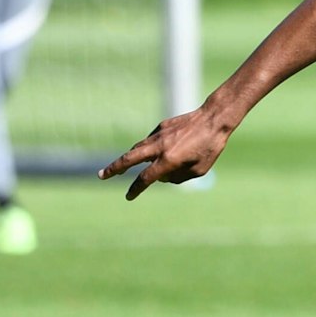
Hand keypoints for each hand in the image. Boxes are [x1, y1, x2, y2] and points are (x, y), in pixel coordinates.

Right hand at [99, 106, 236, 198]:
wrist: (213, 119)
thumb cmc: (210, 148)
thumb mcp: (198, 170)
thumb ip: (178, 177)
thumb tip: (162, 177)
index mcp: (168, 160)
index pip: (146, 178)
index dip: (136, 189)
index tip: (129, 196)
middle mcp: (159, 147)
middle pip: (129, 159)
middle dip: (114, 168)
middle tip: (102, 175)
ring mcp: (158, 135)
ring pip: (137, 148)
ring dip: (127, 158)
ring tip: (121, 168)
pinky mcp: (161, 127)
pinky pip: (150, 141)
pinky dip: (147, 149)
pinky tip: (153, 153)